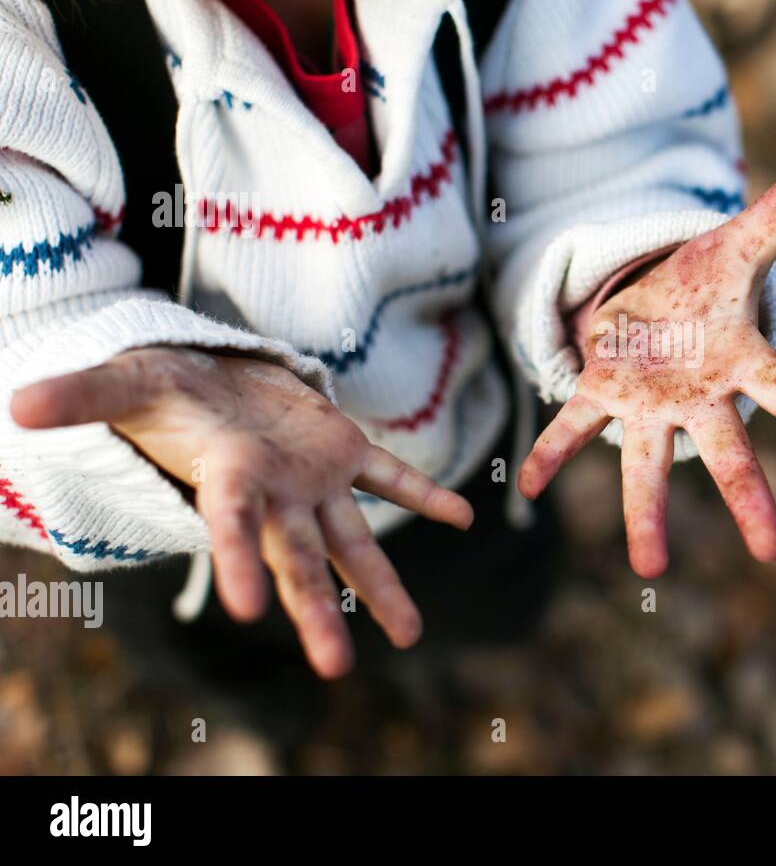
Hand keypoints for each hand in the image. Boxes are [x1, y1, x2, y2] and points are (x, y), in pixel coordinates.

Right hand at [9, 347, 472, 678]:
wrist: (210, 373)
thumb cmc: (164, 387)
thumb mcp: (125, 381)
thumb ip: (82, 396)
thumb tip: (17, 404)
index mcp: (227, 478)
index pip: (231, 528)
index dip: (234, 563)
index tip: (243, 613)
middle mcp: (275, 494)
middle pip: (298, 560)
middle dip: (316, 612)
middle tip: (337, 669)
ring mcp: (314, 477)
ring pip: (354, 538)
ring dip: (381, 584)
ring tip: (410, 634)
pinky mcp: (344, 448)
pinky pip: (392, 475)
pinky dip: (425, 492)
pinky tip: (465, 517)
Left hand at [518, 151, 775, 576]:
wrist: (658, 301)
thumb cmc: (708, 282)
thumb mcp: (742, 240)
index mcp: (739, 359)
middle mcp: (698, 396)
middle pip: (726, 449)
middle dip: (749, 498)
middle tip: (774, 554)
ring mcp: (649, 403)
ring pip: (648, 462)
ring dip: (647, 514)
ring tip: (650, 569)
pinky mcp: (602, 395)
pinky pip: (573, 427)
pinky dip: (550, 454)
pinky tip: (526, 487)